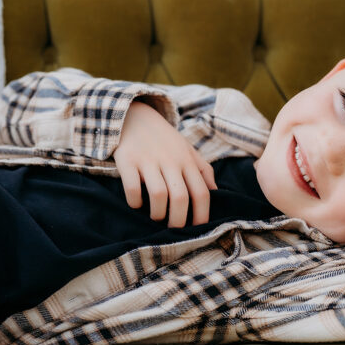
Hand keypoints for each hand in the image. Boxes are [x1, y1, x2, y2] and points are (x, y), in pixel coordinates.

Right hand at [113, 100, 217, 227]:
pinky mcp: (127, 161)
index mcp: (187, 160)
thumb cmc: (163, 138)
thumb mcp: (187, 149)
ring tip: (156, 216)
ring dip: (157, 213)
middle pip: (180, 198)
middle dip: (178, 221)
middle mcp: (170, 160)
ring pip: (158, 195)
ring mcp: (148, 160)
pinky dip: (135, 202)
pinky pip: (132, 188)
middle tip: (173, 229)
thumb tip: (216, 192)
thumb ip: (203, 169)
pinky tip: (137, 203)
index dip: (202, 215)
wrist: (133, 115)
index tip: (197, 229)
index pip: (202, 193)